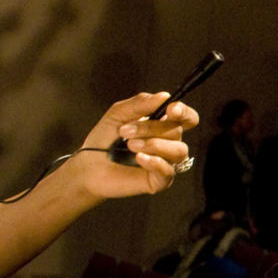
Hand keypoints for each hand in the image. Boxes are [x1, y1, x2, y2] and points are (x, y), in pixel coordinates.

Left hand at [65, 92, 199, 198]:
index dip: (184, 112)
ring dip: (153, 145)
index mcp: (162, 125)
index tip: (170, 110)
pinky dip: (154, 162)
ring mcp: (166, 162)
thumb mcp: (119, 113)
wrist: (89, 165)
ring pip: (178, 151)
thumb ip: (140, 103)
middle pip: (177, 131)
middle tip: (125, 131)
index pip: (187, 117)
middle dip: (150, 128)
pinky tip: (138, 159)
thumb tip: (165, 96)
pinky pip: (169, 170)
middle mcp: (168, 143)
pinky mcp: (160, 180)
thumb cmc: (104, 139)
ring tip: (130, 146)